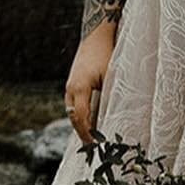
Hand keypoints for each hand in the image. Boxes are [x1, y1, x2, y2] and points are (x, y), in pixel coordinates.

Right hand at [65, 20, 114, 143]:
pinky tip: (90, 124)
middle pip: (73, 119)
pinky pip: (74, 106)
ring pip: (72, 113)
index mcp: (79, 88)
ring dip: (81, 126)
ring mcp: (69, 87)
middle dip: (83, 134)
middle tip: (94, 149)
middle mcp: (70, 89)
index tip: (96, 146)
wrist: (95, 35)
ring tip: (93, 140)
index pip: (81, 118)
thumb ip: (110, 96)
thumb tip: (115, 117)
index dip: (88, 134)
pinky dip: (80, 117)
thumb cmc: (107, 54)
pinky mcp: (72, 85)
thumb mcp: (111, 76)